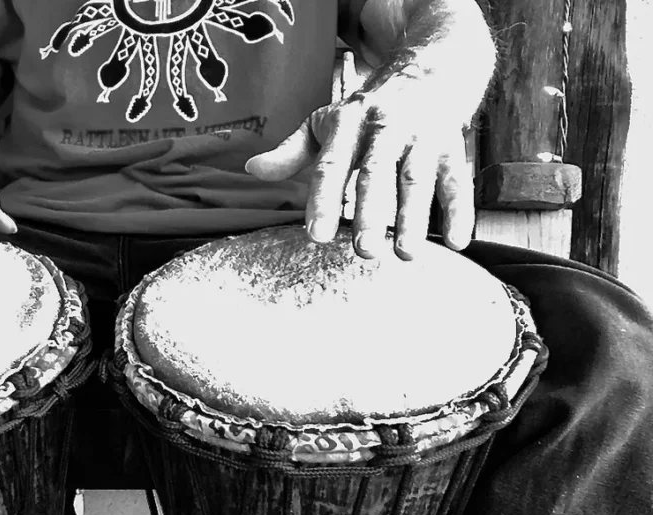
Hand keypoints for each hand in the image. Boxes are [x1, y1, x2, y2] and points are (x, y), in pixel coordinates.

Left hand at [245, 85, 473, 259]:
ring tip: (405, 253)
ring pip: (416, 180)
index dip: (323, 201)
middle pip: (376, 174)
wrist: (431, 65)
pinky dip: (459, 211)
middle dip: (370, 212)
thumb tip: (253, 170)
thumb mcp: (327, 122)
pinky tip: (457, 241)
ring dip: (412, 218)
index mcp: (348, 126)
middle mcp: (384, 130)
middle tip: (364, 250)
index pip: (332, 166)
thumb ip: (292, 151)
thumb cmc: (369, 108)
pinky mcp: (451, 148)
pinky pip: (455, 181)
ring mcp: (420, 138)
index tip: (317, 235)